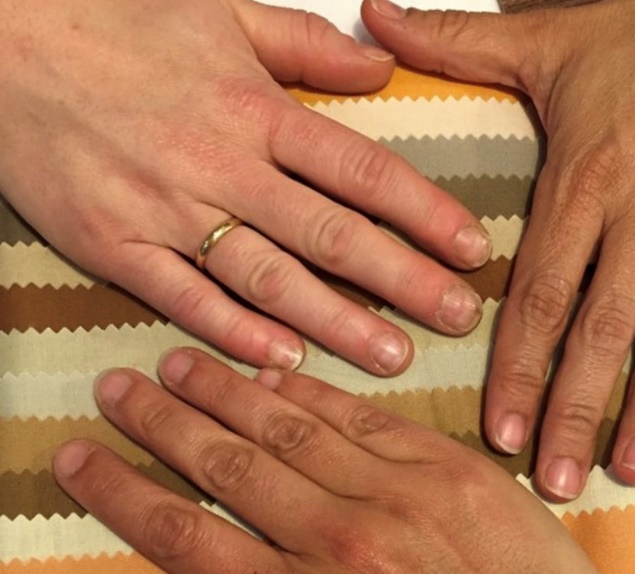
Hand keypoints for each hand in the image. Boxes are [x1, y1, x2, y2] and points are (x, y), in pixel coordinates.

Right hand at [0, 0, 489, 375]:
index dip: (424, 213)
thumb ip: (305, 46)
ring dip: (335, 321)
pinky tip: (284, 362)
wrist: (0, 36)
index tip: (472, 249)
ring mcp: (167, 209)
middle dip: (403, 279)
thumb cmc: (115, 24)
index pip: (361, 170)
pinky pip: (183, 297)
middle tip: (459, 316)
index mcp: (254, 108)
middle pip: (330, 232)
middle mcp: (220, 163)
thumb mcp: (219, 12)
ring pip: (267, 275)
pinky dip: (233, 332)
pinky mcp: (116, 246)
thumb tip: (379, 70)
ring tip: (393, 355)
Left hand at [363, 0, 634, 497]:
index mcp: (582, 183)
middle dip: (576, 411)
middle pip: (600, 332)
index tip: (501, 434)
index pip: (540, 297)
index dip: (518, 371)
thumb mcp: (544, 39)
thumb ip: (455, 44)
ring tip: (633, 470)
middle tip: (557, 482)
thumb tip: (376, 17)